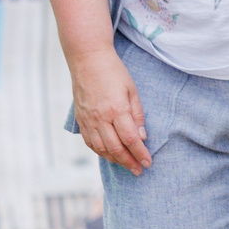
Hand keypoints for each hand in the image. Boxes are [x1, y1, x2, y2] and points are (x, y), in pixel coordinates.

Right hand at [70, 47, 150, 173]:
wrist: (87, 59)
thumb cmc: (113, 71)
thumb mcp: (132, 90)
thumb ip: (137, 115)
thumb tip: (142, 137)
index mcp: (116, 109)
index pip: (131, 139)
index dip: (140, 153)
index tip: (148, 162)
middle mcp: (100, 118)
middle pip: (116, 148)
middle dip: (129, 162)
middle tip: (139, 170)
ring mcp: (88, 120)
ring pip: (101, 148)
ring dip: (115, 160)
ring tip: (126, 165)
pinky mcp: (81, 119)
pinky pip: (89, 141)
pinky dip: (100, 151)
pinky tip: (109, 155)